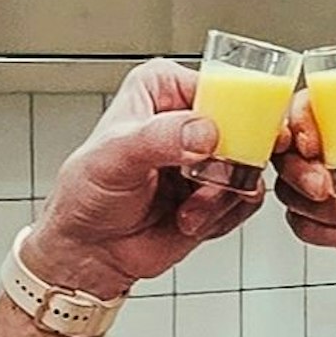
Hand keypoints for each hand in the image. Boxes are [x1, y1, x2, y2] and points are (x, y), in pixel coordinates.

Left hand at [19, 58, 264, 299]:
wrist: (89, 251)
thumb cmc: (86, 194)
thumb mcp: (114, 156)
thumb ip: (159, 137)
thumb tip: (203, 133)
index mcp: (164, 88)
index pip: (221, 86)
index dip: (235, 113)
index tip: (222, 144)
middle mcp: (191, 118)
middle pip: (246, 127)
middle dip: (230, 165)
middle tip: (204, 182)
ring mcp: (209, 156)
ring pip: (249, 168)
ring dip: (221, 197)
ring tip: (185, 209)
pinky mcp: (220, 191)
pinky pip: (247, 200)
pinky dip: (223, 216)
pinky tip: (189, 219)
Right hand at [274, 96, 335, 323]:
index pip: (309, 106)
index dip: (297, 121)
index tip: (310, 142)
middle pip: (288, 151)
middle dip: (298, 170)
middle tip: (325, 186)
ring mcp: (332, 185)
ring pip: (289, 189)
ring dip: (311, 204)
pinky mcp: (333, 220)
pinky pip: (303, 224)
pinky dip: (316, 229)